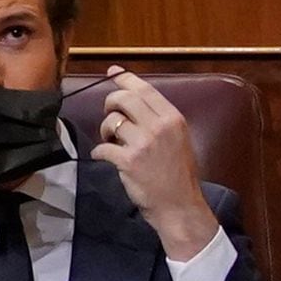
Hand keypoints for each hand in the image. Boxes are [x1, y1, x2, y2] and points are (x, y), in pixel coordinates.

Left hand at [90, 67, 222, 262]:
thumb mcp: (177, 139)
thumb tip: (131, 91)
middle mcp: (159, 127)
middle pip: (122, 98)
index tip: (112, 73)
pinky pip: (102, 146)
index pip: (144, 89)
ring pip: (110, 121)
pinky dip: (100, 151)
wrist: (180, 207)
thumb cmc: (177, 173)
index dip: (124, 78)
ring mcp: (144, 143)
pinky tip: (105, 157)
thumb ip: (157, 117)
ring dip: (105, 130)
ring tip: (112, 141)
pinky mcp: (128, 160)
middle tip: (110, 116)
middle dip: (110, 103)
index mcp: (173, 119)